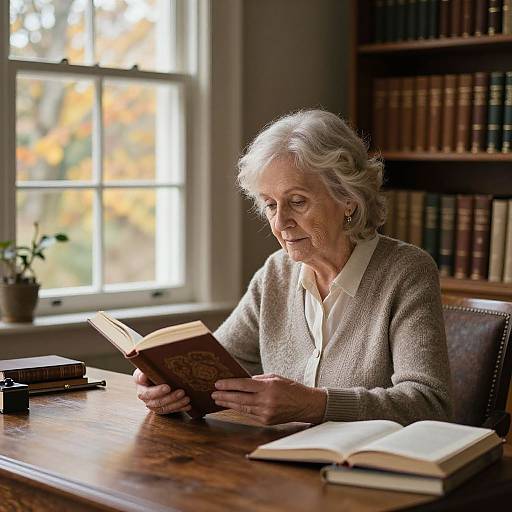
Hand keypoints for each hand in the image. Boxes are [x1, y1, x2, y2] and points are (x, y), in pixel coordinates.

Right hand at [133, 368, 191, 414]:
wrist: (153, 376)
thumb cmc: (150, 371)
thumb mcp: (144, 369)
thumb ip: (143, 372)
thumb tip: (142, 376)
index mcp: (141, 389)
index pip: (148, 394)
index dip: (157, 392)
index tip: (168, 387)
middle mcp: (147, 400)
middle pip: (158, 402)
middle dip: (171, 398)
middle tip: (181, 392)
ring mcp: (155, 406)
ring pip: (165, 408)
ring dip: (177, 404)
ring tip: (187, 399)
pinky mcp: (164, 408)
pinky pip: (172, 411)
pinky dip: (181, 408)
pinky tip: (188, 406)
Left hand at [211, 373, 326, 424]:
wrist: (306, 404)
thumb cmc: (291, 388)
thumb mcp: (275, 377)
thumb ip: (258, 379)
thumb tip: (242, 381)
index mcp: (268, 387)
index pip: (244, 385)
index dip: (229, 385)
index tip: (218, 383)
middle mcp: (266, 401)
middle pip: (240, 398)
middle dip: (225, 396)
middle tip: (213, 393)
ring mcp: (266, 413)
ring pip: (242, 408)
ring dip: (229, 404)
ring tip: (218, 400)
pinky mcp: (267, 421)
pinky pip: (249, 415)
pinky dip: (240, 410)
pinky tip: (232, 406)